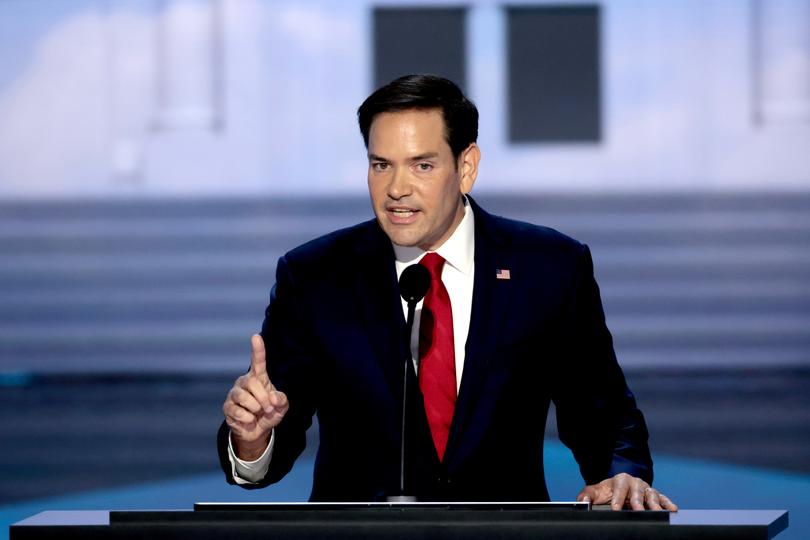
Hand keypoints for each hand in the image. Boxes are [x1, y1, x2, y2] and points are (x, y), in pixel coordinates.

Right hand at [223, 334, 288, 459]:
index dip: (258, 350)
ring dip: (256, 409)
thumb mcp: (281, 407)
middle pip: (252, 383)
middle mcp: (244, 382)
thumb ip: (281, 400)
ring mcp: (234, 394)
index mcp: (259, 378)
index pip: (258, 362)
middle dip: (263, 398)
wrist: (257, 431)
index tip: (256, 337)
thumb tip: (273, 397)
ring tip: (258, 413)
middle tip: (268, 408)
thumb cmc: (269, 413)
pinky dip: (248, 419)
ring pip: (244, 397)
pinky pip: (237, 411)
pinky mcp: (227, 406)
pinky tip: (249, 420)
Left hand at [577, 472, 677, 510]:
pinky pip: (663, 499)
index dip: (617, 499)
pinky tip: (673, 510)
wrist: (619, 487)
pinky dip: (668, 504)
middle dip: (638, 502)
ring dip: (656, 504)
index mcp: (620, 480)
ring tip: (659, 513)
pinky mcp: (656, 496)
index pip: (619, 489)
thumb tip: (583, 501)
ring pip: (652, 495)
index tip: (615, 509)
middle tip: (639, 512)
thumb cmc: (607, 491)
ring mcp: (647, 489)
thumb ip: (587, 495)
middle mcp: (635, 483)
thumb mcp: (595, 491)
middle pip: (637, 492)